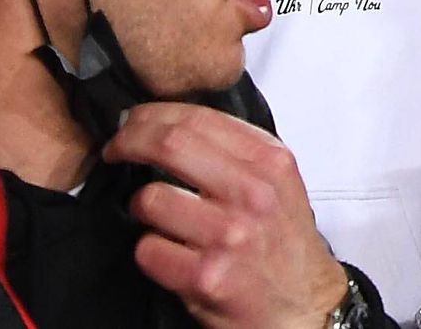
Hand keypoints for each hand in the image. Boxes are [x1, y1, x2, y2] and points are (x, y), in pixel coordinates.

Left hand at [107, 100, 351, 328]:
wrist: (304, 305)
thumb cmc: (284, 243)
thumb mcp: (278, 182)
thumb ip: (237, 151)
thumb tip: (171, 124)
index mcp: (270, 162)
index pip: (197, 118)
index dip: (152, 115)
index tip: (134, 123)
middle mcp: (252, 193)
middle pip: (170, 144)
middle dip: (129, 141)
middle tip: (116, 149)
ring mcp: (228, 235)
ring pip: (150, 199)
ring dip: (142, 207)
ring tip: (159, 218)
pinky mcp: (206, 277)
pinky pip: (147, 249)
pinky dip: (150, 251)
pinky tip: (168, 254)